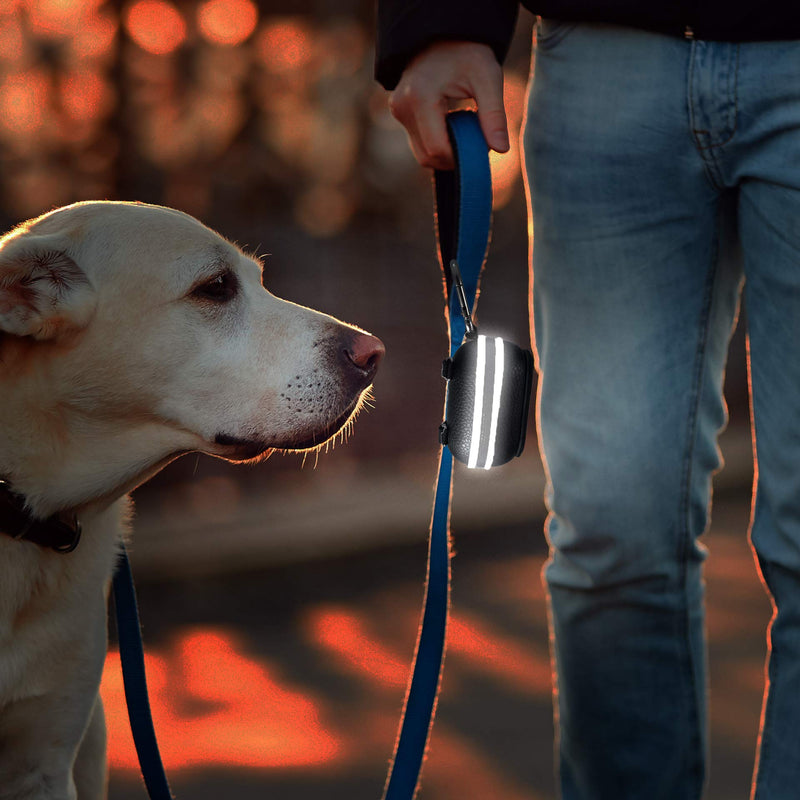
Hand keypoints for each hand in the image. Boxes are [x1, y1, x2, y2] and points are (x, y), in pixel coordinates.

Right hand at [389, 41, 508, 169]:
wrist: (442, 33)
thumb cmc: (467, 53)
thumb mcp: (488, 79)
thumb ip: (494, 115)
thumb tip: (502, 150)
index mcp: (421, 97)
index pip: (437, 149)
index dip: (461, 156)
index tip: (481, 145)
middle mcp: (403, 107)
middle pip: (427, 157)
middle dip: (454, 156)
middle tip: (474, 138)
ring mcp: (398, 110)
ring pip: (422, 154)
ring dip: (445, 151)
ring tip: (463, 128)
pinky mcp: (399, 112)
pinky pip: (418, 142)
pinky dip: (437, 142)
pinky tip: (451, 124)